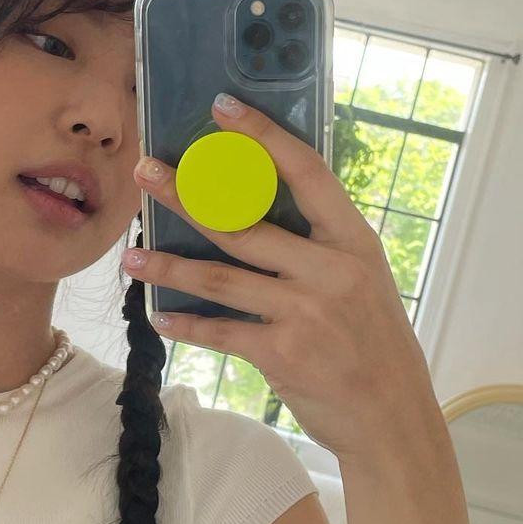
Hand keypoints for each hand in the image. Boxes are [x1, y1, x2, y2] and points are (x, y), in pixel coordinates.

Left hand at [122, 94, 444, 463]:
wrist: (392, 415)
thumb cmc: (373, 343)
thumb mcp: (363, 281)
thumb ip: (318, 249)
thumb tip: (254, 213)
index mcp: (353, 242)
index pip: (305, 171)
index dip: (262, 136)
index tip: (222, 107)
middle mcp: (329, 271)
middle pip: (242, 223)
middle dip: (185, 196)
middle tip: (144, 173)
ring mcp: (304, 313)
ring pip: (220, 279)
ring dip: (168, 266)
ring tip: (131, 255)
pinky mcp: (281, 354)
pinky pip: (220, 332)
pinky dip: (186, 325)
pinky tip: (158, 315)